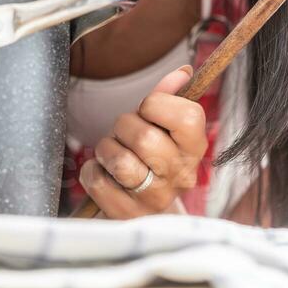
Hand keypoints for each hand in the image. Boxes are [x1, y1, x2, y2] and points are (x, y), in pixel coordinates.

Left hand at [79, 63, 206, 218]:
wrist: (149, 209)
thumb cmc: (154, 157)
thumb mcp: (166, 127)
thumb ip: (170, 97)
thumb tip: (183, 72)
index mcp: (195, 148)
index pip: (186, 116)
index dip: (156, 104)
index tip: (148, 111)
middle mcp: (180, 175)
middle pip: (145, 137)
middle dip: (123, 126)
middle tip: (124, 133)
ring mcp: (155, 199)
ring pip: (120, 161)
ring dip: (106, 149)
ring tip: (112, 152)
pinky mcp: (127, 214)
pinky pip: (97, 181)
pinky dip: (92, 171)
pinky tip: (104, 173)